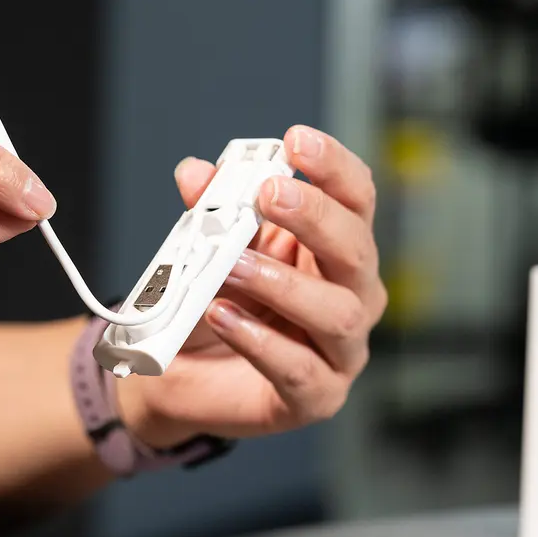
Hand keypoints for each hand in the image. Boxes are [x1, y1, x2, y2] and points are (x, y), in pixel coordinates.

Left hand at [122, 126, 386, 445]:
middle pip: (357, 250)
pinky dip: (260, 341)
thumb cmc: (211, 306)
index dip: (333, 167)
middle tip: (270, 193)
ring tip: (231, 267)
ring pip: (337, 311)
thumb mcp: (208, 252)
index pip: (355, 200)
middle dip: (315, 216)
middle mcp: (351, 296)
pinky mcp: (317, 396)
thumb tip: (195, 173)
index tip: (297, 140)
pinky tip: (224, 317)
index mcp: (332, 251)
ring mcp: (340, 350)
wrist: (180, 376)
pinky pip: (300, 369)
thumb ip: (208, 214)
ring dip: (281, 282)